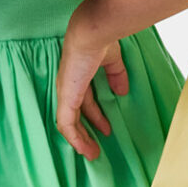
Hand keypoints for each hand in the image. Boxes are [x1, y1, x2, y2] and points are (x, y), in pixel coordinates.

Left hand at [56, 4, 122, 158]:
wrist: (93, 32)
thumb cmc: (102, 39)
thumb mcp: (112, 60)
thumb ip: (115, 75)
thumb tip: (122, 91)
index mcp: (78, 75)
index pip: (83, 101)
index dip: (95, 115)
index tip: (106, 128)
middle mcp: (69, 85)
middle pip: (75, 115)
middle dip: (86, 132)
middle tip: (96, 147)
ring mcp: (66, 92)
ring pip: (68, 123)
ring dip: (80, 140)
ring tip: (92, 154)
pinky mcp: (66, 98)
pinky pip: (66, 124)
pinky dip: (74, 139)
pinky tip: (85, 150)